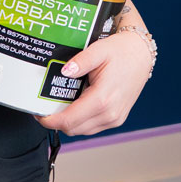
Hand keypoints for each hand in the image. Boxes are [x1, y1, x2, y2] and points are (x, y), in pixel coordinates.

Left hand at [35, 3, 153, 135]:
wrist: (142, 54)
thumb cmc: (122, 51)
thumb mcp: (98, 50)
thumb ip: (80, 61)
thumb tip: (64, 71)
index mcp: (103, 99)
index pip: (69, 121)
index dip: (49, 121)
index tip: (38, 114)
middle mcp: (110, 114)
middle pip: (73, 129)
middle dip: (56, 121)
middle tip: (45, 107)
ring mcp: (115, 118)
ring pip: (83, 130)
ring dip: (69, 122)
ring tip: (59, 105)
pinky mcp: (117, 118)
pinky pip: (93, 127)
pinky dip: (81, 121)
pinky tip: (76, 105)